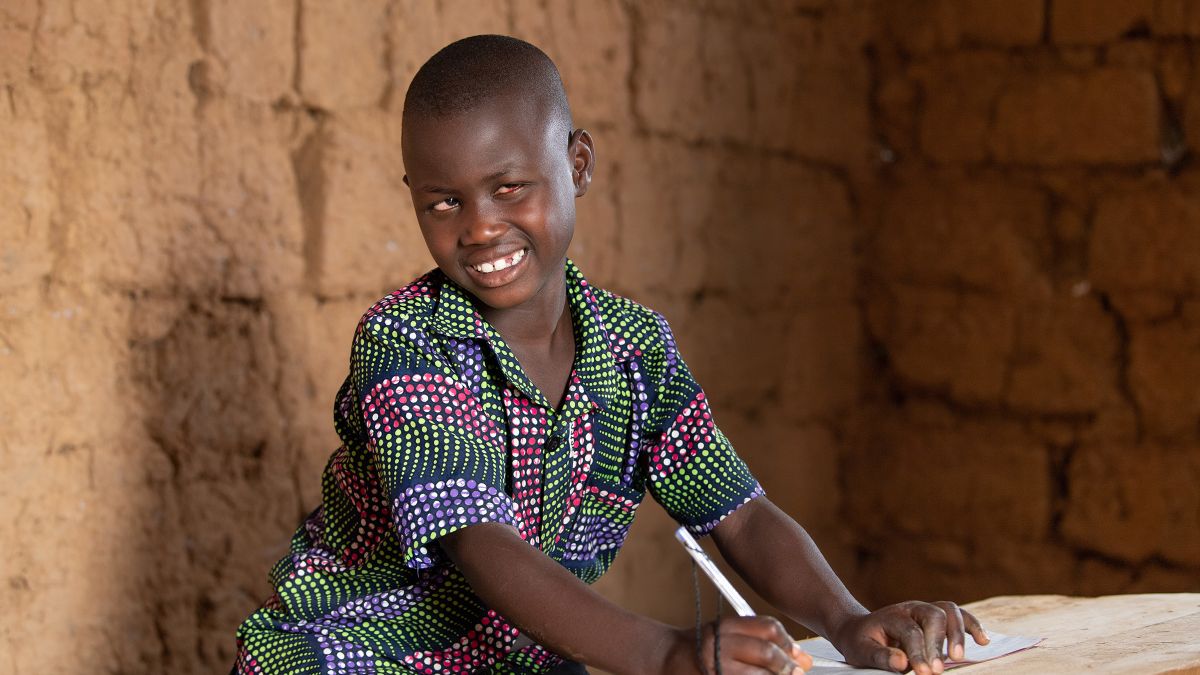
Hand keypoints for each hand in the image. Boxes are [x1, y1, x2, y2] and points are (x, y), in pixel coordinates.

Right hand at [660, 616, 813, 674]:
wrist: (666, 659)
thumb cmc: (700, 647)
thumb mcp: (726, 634)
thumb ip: (758, 640)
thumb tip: (799, 657)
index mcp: (725, 626)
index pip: (768, 628)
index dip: (789, 643)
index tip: (799, 655)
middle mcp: (719, 646)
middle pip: (766, 653)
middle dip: (787, 665)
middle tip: (795, 672)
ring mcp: (716, 669)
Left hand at [831, 601, 988, 674]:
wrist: (860, 630)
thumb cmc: (862, 643)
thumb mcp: (862, 651)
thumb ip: (881, 656)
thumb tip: (902, 662)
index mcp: (893, 615)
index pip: (911, 631)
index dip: (919, 652)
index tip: (925, 673)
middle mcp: (912, 608)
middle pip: (933, 616)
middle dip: (939, 643)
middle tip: (939, 669)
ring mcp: (927, 610)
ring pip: (949, 611)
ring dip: (959, 633)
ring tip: (959, 656)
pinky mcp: (938, 618)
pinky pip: (960, 616)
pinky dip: (973, 625)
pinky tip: (983, 640)